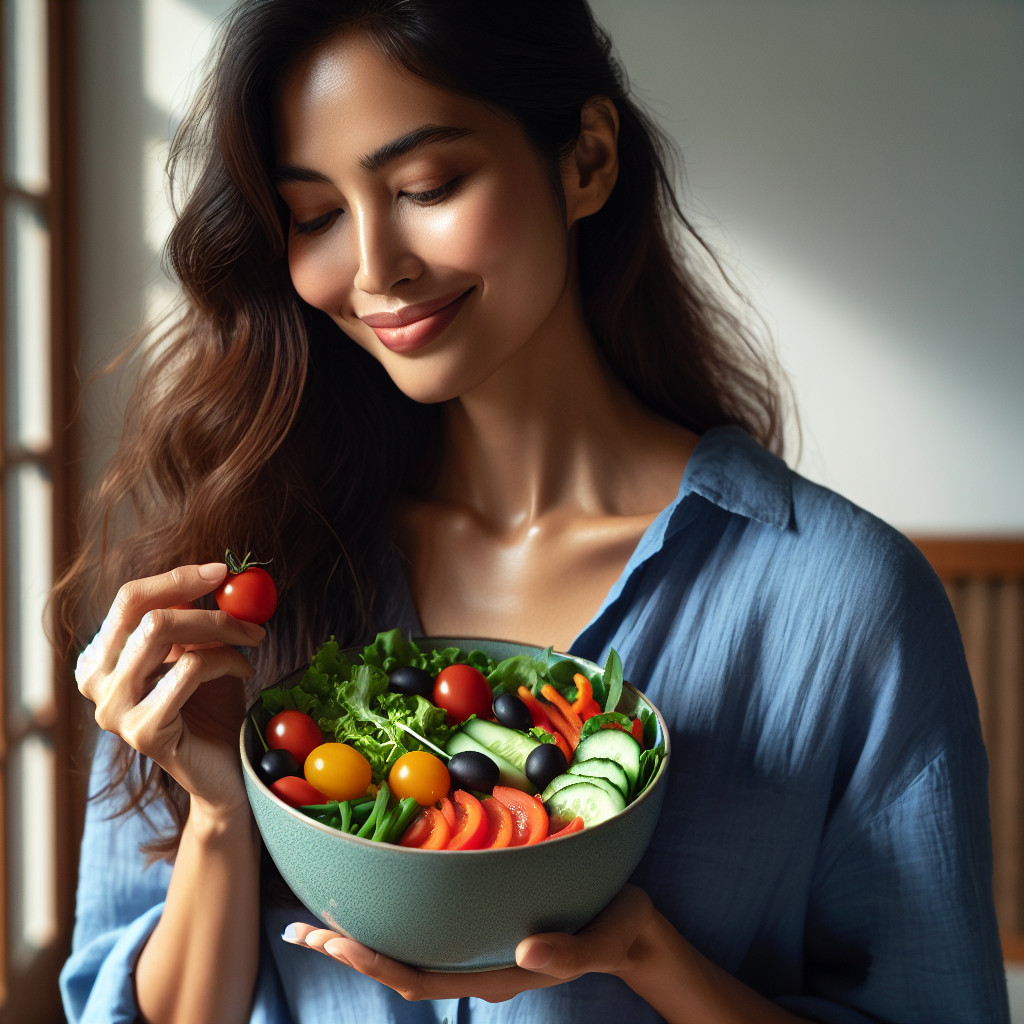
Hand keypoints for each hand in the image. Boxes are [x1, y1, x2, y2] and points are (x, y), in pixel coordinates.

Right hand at [75, 562, 265, 812]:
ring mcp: (113, 710)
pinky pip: (189, 669)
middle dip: (206, 607)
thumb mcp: (199, 651)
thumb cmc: (212, 706)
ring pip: (163, 633)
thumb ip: (194, 618)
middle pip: (146, 614)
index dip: (176, 578)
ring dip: (222, 631)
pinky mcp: (142, 731)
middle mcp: (96, 682)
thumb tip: (217, 574)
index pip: (130, 599)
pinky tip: (244, 673)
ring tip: (251, 643)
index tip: (221, 571)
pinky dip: (226, 661)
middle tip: (250, 617)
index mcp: (101, 657)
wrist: (225, 769)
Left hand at [282, 883, 655, 1002]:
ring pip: (409, 951)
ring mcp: (480, 949)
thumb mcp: (604, 937)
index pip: (421, 976)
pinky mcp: (485, 929)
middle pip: (400, 967)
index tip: (333, 941)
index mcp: (498, 972)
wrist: (631, 931)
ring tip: (319, 921)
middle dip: (349, 950)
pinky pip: (431, 931)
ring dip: (363, 938)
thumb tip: (525, 952)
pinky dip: (395, 919)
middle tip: (300, 929)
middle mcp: (479, 965)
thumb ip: (570, 952)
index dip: (374, 962)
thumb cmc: (617, 928)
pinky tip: (379, 901)